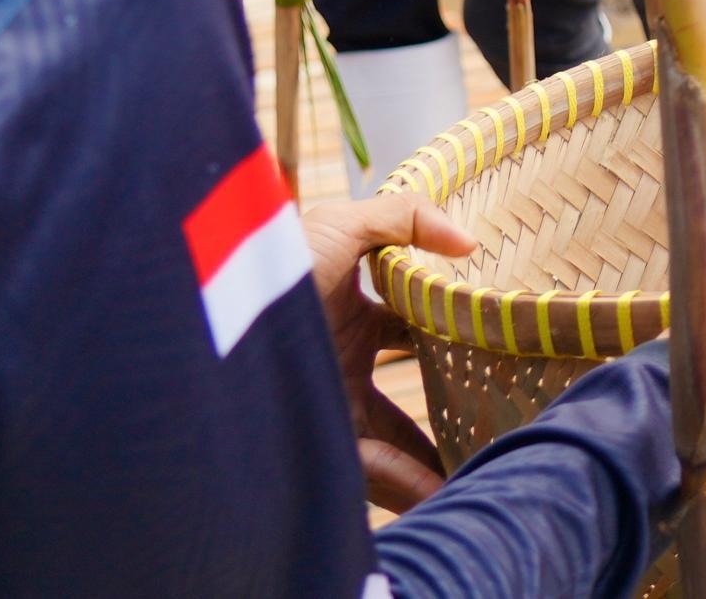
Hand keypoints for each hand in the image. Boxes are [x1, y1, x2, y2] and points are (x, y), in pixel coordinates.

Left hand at [300, 193, 480, 510]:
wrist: (214, 321)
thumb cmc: (274, 266)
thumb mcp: (342, 223)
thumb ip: (408, 218)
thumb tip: (470, 243)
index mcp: (345, 316)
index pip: (405, 332)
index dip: (446, 337)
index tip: (491, 346)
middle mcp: (336, 366)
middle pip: (398, 396)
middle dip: (440, 409)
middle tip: (488, 420)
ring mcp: (326, 407)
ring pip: (389, 442)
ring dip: (430, 459)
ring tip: (475, 469)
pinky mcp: (315, 442)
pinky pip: (368, 469)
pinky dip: (405, 481)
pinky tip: (442, 487)